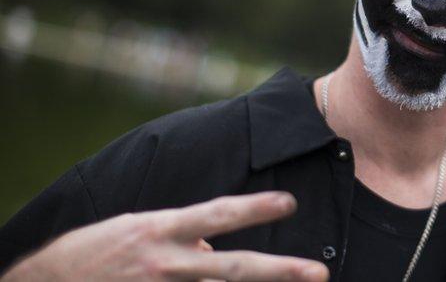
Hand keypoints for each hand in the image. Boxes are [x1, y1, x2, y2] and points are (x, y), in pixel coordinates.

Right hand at [2, 191, 327, 281]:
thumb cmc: (95, 251)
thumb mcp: (138, 228)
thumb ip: (181, 234)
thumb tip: (213, 245)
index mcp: (161, 229)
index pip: (219, 213)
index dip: (256, 207)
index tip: (289, 202)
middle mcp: (166, 263)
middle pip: (235, 268)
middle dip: (281, 272)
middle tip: (319, 273)